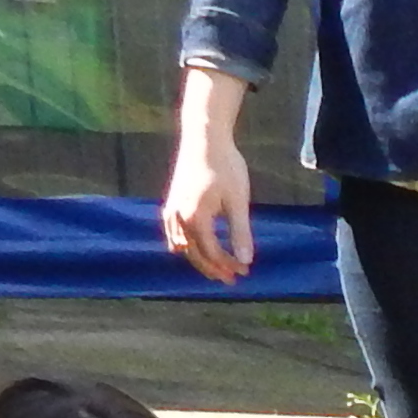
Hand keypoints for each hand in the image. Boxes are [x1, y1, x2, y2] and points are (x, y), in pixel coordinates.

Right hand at [160, 123, 253, 285]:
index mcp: (195, 219)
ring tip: (217, 268)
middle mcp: (178, 218)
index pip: (212, 253)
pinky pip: (174, 232)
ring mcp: (171, 210)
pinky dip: (185, 245)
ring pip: (183, 246)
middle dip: (214, 268)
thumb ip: (240, 233)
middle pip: (195, 254)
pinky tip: (192, 248)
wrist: (204, 137)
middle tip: (232, 279)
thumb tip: (246, 261)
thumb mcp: (238, 201)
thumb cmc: (225, 166)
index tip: (245, 272)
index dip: (229, 265)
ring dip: (200, 259)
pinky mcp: (171, 202)